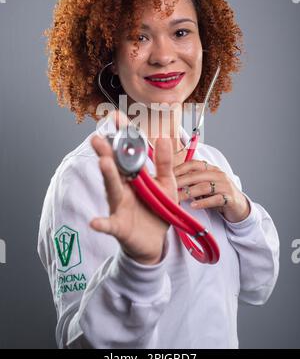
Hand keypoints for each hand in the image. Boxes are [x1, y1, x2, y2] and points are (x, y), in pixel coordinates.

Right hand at [90, 111, 178, 264]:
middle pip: (114, 168)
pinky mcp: (120, 226)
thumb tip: (163, 137)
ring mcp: (119, 206)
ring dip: (108, 176)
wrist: (154, 242)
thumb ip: (163, 163)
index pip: (125, 152)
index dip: (122, 135)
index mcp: (133, 176)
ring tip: (104, 162)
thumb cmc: (157, 209)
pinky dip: (102, 223)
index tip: (115, 116)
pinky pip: (109, 225)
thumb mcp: (166, 184)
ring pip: (112, 189)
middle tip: (98, 137)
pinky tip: (95, 222)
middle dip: (106, 152)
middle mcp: (123, 188)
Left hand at [174, 159, 250, 222]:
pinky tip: (193, 206)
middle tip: (167, 187)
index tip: (166, 174)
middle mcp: (218, 174)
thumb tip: (170, 180)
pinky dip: (203, 202)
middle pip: (196, 175)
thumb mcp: (204, 185)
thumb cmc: (217, 194)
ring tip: (177, 197)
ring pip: (204, 186)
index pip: (193, 164)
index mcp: (210, 169)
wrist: (238, 206)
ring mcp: (225, 186)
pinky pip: (215, 199)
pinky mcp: (229, 198)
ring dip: (188, 192)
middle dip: (180, 181)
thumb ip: (191, 181)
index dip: (179, 168)